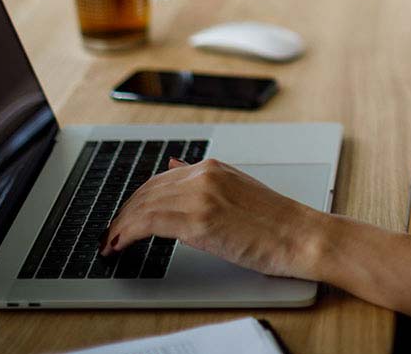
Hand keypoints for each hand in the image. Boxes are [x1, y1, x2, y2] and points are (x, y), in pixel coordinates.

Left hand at [100, 158, 325, 278]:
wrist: (300, 235)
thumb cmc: (276, 221)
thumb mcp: (237, 189)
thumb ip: (203, 179)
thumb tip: (174, 165)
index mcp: (213, 167)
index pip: (160, 179)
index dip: (136, 200)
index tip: (125, 217)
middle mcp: (204, 175)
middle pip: (146, 191)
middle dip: (123, 214)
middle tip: (110, 234)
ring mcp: (201, 197)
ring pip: (142, 207)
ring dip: (119, 227)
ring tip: (111, 244)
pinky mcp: (199, 221)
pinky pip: (148, 223)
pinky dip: (126, 234)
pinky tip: (120, 245)